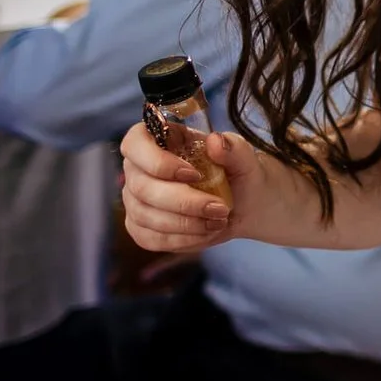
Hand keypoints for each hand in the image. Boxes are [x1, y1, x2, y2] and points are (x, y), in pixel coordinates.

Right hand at [118, 117, 258, 251]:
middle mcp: (138, 170)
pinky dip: (181, 239)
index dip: (158, 162)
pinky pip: (150, 238)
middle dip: (183, 202)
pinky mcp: (140, 227)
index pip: (134, 144)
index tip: (194, 174)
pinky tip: (206, 233)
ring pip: (144, 215)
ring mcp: (135, 200)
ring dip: (185, 223)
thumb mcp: (246, 158)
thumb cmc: (239, 174)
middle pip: (142, 188)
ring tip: (219, 221)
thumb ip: (234, 148)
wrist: (247, 205)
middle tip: (220, 208)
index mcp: (159, 141)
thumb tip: (215, 141)